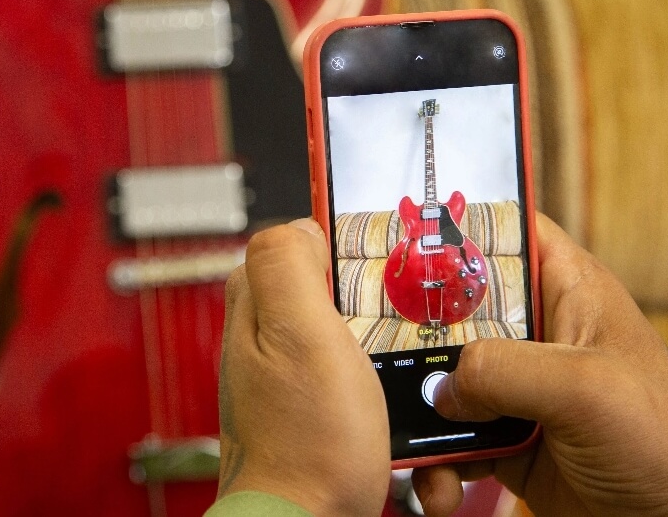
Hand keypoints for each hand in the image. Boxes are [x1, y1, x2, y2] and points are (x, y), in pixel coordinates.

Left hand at [218, 219, 389, 516]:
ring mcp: (293, 384)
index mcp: (257, 313)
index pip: (293, 246)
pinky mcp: (319, 419)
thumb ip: (287, 265)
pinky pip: (363, 389)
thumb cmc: (305, 442)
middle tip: (406, 313)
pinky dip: (388, 397)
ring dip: (390, 355)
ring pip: (355, 341)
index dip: (339, 244)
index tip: (379, 255)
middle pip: (331, 293)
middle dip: (375, 302)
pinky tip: (401, 409)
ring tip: (411, 367)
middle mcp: (268, 346)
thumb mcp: (299, 333)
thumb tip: (296, 225)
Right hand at [413, 213, 667, 515]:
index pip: (506, 233)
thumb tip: (440, 387)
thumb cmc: (662, 441)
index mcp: (568, 291)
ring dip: (419, 416)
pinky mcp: (509, 440)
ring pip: (445, 382)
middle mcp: (538, 333)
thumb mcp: (584, 389)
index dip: (455, 233)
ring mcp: (521, 389)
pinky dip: (437, 464)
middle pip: (455, 311)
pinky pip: (453, 441)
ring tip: (411, 449)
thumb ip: (504, 369)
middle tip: (378, 359)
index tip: (398, 250)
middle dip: (415, 340)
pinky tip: (438, 488)